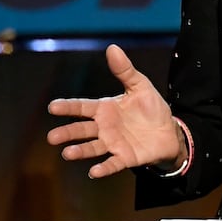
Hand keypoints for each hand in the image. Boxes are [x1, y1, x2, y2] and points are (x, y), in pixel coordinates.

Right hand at [46, 44, 179, 178]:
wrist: (169, 131)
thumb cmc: (151, 109)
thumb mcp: (140, 86)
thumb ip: (125, 71)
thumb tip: (112, 48)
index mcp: (105, 109)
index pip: (82, 107)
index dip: (68, 107)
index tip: (52, 107)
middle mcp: (104, 127)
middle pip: (81, 130)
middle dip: (67, 133)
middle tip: (52, 137)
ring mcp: (113, 143)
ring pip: (92, 148)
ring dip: (80, 151)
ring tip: (67, 153)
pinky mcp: (125, 157)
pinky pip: (112, 163)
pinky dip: (103, 168)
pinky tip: (94, 172)